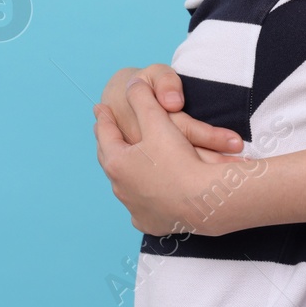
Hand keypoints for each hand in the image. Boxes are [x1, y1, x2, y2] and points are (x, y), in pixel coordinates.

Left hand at [94, 79, 255, 235]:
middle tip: (105, 131)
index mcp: (118, 162)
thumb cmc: (180, 160)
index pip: (105, 133)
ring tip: (124, 161)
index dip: (103, 118)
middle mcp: (121, 188)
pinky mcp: (151, 223)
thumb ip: (143, 98)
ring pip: (123, 184)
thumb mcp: (159, 120)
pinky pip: (141, 208)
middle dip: (108, 143)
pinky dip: (141, 199)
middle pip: (110, 159)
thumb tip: (132, 84)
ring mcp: (135, 208)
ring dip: (124, 171)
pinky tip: (144, 197)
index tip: (100, 108)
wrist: (205, 202)